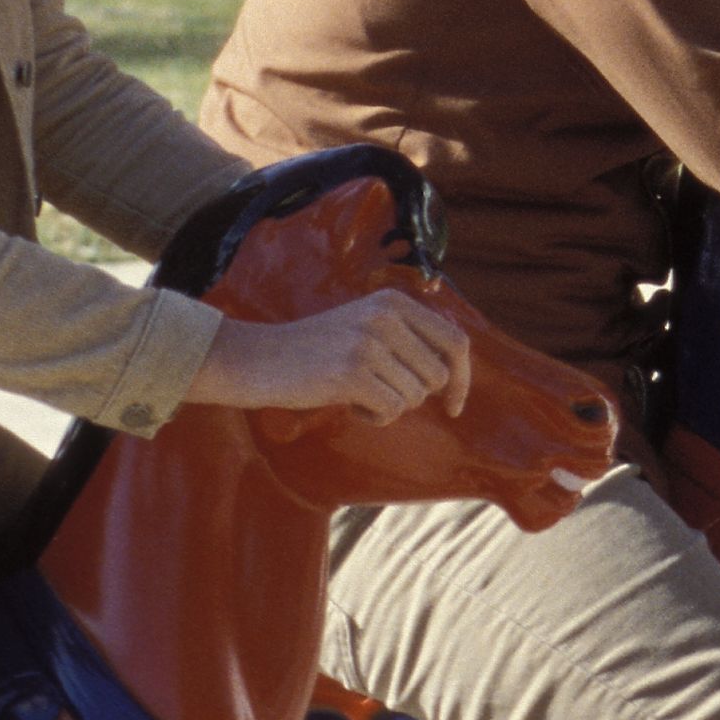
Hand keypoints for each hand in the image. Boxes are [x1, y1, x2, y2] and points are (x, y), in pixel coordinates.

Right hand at [190, 288, 472, 421]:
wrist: (257, 357)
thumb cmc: (316, 350)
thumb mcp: (366, 325)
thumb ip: (408, 338)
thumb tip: (456, 371)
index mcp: (395, 301)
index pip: (455, 340)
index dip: (463, 378)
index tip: (455, 406)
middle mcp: (386, 316)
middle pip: (438, 375)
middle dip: (414, 395)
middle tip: (377, 390)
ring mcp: (369, 343)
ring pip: (414, 397)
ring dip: (389, 405)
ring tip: (356, 392)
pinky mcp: (351, 373)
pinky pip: (391, 411)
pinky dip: (375, 417)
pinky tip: (349, 404)